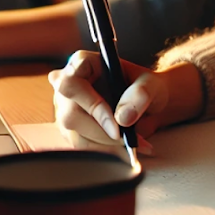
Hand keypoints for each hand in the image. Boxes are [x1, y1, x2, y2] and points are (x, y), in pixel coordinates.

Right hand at [49, 53, 201, 154]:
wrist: (143, 101)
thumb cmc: (143, 87)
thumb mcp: (150, 84)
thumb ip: (140, 94)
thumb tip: (123, 118)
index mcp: (81, 63)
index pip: (73, 84)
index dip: (92, 106)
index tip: (116, 126)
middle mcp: (66, 84)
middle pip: (71, 115)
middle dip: (101, 132)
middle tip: (126, 140)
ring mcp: (64, 107)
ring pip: (75, 134)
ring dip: (105, 145)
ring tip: (132, 145)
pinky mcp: (69, 128)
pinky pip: (80, 145)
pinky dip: (104, 151)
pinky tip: (123, 149)